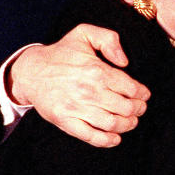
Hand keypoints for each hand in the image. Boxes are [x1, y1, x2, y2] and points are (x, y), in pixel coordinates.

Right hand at [8, 24, 149, 146]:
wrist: (30, 71)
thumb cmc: (61, 53)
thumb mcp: (84, 34)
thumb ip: (108, 39)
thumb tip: (124, 62)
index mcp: (97, 71)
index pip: (131, 88)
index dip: (142, 94)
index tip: (143, 95)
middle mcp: (89, 91)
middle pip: (126, 108)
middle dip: (138, 109)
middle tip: (140, 108)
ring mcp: (77, 108)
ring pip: (113, 123)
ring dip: (128, 125)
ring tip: (131, 121)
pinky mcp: (66, 121)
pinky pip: (91, 136)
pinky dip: (108, 140)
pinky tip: (116, 138)